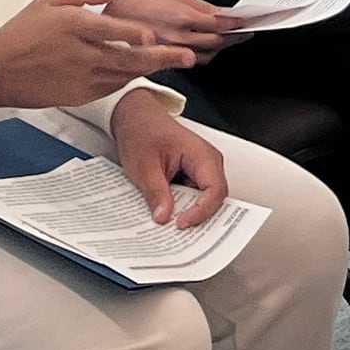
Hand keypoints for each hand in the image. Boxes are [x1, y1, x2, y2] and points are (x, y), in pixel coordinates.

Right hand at [0, 0, 192, 107]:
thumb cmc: (21, 33)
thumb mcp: (49, 0)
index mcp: (76, 27)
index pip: (117, 31)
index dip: (141, 34)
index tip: (155, 34)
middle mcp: (83, 54)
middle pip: (131, 59)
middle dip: (164, 58)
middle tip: (188, 57)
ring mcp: (81, 78)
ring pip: (125, 75)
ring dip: (149, 70)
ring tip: (170, 63)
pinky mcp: (78, 95)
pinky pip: (110, 87)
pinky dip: (126, 79)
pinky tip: (136, 72)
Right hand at [103, 0, 244, 60]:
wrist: (108, 14)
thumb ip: (199, 4)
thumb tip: (218, 12)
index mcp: (183, 17)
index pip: (220, 25)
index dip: (238, 24)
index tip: (248, 22)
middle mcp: (178, 38)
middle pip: (216, 43)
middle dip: (234, 38)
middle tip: (243, 32)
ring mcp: (169, 51)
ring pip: (205, 56)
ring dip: (219, 48)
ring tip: (227, 39)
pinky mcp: (161, 60)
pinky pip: (188, 62)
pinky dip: (201, 55)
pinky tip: (205, 47)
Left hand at [110, 91, 225, 228]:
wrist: (135, 118)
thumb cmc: (142, 132)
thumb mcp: (144, 167)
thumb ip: (156, 193)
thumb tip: (164, 217)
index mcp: (203, 155)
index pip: (215, 191)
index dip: (201, 211)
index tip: (181, 224)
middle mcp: (207, 162)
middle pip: (213, 198)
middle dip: (197, 216)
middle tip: (176, 232)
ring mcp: (200, 168)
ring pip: (204, 199)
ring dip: (188, 212)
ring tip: (169, 224)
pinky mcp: (191, 174)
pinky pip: (193, 195)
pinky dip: (182, 206)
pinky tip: (167, 213)